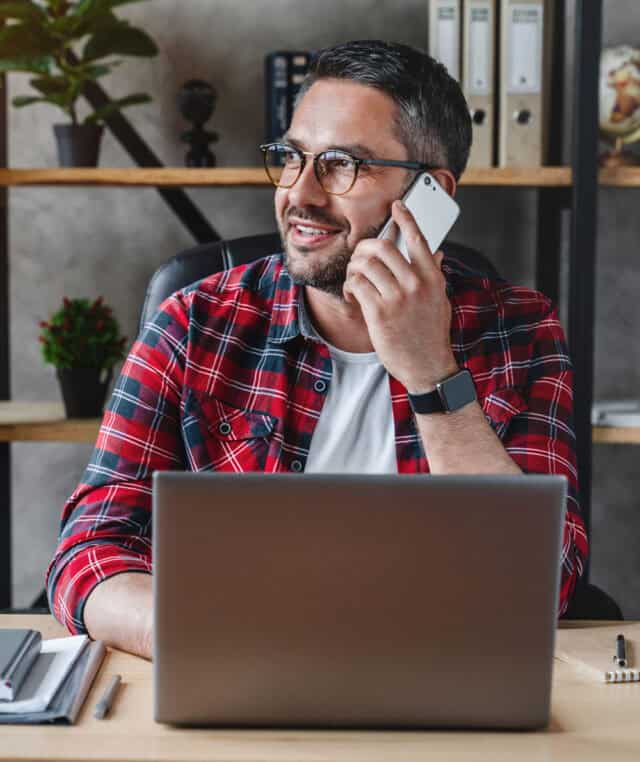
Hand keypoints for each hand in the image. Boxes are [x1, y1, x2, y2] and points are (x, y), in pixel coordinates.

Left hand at [343, 199, 457, 391]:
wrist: (427, 367)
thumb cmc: (431, 334)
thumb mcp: (440, 301)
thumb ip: (435, 276)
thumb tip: (436, 252)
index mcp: (433, 278)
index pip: (419, 238)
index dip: (406, 218)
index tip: (396, 206)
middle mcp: (416, 284)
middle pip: (383, 247)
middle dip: (365, 247)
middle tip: (360, 257)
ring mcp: (398, 298)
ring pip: (365, 264)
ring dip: (353, 268)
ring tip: (354, 279)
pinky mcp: (380, 313)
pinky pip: (357, 285)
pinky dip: (349, 286)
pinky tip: (352, 295)